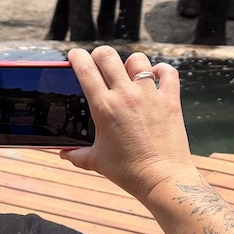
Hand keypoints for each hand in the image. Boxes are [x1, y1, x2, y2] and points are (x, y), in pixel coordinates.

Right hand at [61, 46, 196, 206]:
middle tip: (98, 62)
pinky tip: (155, 76)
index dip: (77, 57)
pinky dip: (161, 71)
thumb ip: (77, 154)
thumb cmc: (128, 171)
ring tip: (128, 73)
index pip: (85, 69)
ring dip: (130, 63)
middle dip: (99, 55)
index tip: (74, 56)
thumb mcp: (97, 161)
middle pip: (108, 56)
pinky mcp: (170, 100)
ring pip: (138, 60)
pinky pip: (167, 72)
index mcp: (104, 107)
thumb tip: (63, 153)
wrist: (162, 179)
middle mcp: (125, 95)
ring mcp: (150, 95)